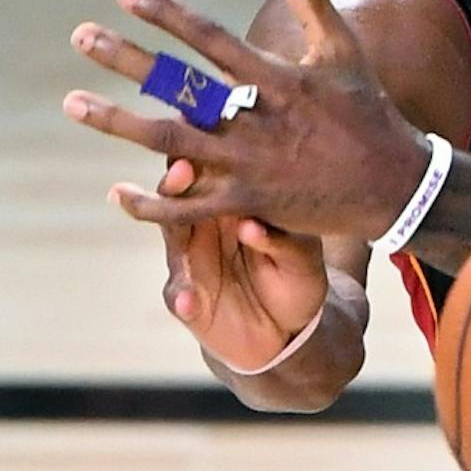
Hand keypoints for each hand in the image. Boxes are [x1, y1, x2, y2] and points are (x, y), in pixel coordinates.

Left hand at [63, 0, 429, 239]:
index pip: (212, 40)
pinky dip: (152, 203)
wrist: (396, 185)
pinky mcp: (251, 204)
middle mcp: (258, 120)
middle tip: (80, 36)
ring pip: (171, 143)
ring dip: (118, 122)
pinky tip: (116, 192)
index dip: (167, 14)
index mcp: (279, 80)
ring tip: (72, 103)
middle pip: (180, 87)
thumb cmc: (367, 111)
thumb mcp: (343, 49)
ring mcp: (252, 165)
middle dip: (127, 60)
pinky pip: (191, 208)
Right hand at [156, 157, 328, 371]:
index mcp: (231, 209)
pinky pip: (179, 299)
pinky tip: (188, 299)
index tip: (209, 141)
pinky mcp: (188, 305)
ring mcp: (190, 266)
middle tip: (183, 168)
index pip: (211, 176)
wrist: (291, 328)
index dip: (209, 158)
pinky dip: (182, 298)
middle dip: (178, 183)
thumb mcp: (302, 256)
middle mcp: (203, 231)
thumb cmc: (296, 276)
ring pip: (172, 240)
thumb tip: (252, 226)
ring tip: (172, 217)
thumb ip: (283, 240)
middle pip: (179, 199)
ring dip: (168, 226)